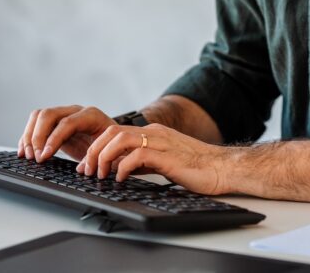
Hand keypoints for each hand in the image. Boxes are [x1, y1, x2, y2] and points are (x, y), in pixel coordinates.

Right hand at [18, 105, 114, 161]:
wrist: (113, 142)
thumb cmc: (113, 147)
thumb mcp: (110, 153)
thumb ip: (97, 158)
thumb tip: (82, 169)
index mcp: (92, 116)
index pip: (67, 122)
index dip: (54, 138)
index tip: (45, 155)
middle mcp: (76, 112)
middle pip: (49, 114)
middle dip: (38, 136)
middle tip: (36, 157)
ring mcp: (64, 115)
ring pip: (39, 116)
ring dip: (29, 135)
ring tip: (28, 156)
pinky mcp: (55, 124)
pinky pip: (36, 123)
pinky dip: (28, 137)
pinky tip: (25, 151)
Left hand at [79, 123, 230, 194]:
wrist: (222, 168)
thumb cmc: (196, 168)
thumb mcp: (162, 162)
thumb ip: (143, 162)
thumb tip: (120, 169)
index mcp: (153, 133)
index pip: (115, 132)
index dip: (96, 148)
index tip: (87, 165)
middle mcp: (154, 133)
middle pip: (112, 132)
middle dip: (94, 151)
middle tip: (87, 171)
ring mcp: (160, 142)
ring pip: (120, 139)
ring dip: (104, 157)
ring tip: (100, 175)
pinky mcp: (166, 155)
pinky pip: (136, 155)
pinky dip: (122, 167)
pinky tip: (120, 179)